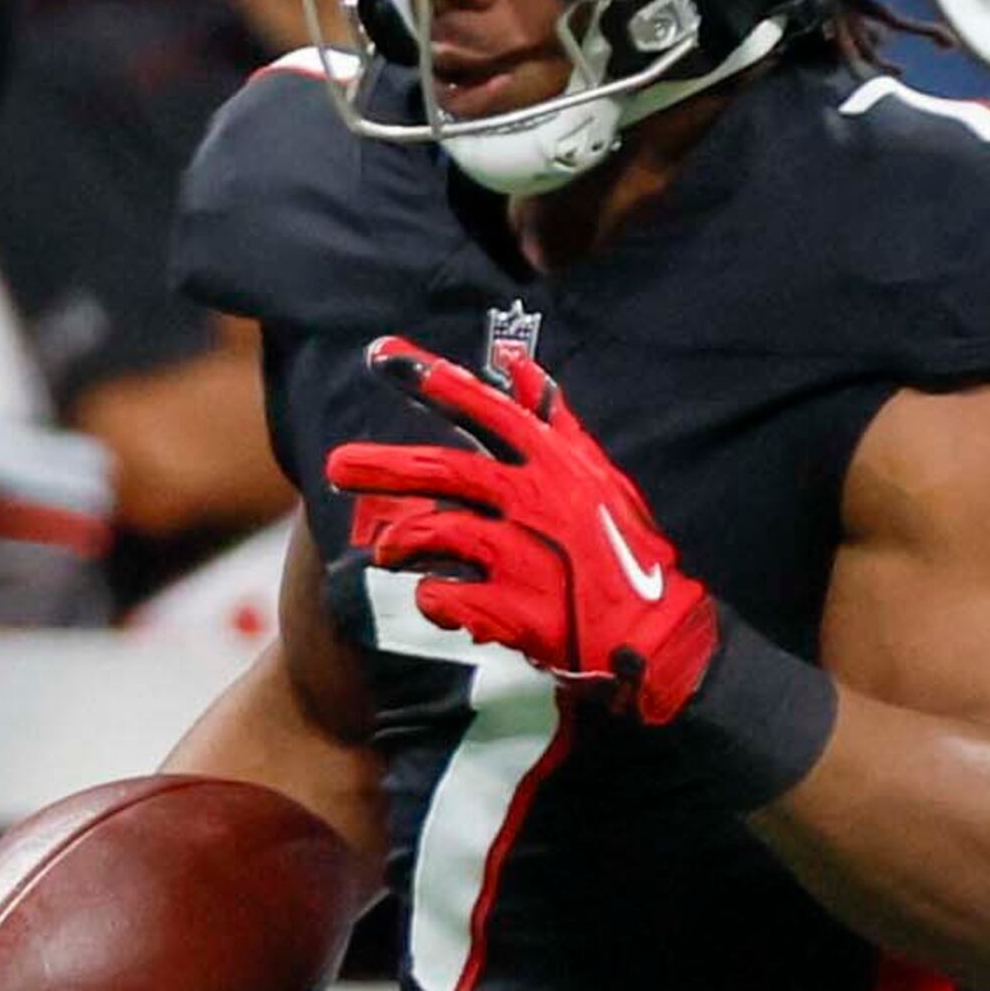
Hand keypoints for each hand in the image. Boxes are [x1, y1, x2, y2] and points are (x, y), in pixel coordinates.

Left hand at [323, 339, 721, 724]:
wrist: (656, 637)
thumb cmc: (626, 552)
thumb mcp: (599, 478)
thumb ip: (554, 423)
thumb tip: (516, 365)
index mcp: (559, 464)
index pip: (489, 410)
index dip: (435, 380)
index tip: (383, 354)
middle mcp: (540, 500)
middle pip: (447, 471)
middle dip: (385, 466)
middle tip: (334, 465)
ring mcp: (526, 554)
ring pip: (439, 533)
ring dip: (403, 541)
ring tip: (386, 551)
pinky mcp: (515, 609)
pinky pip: (447, 596)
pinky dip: (432, 598)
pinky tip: (434, 601)